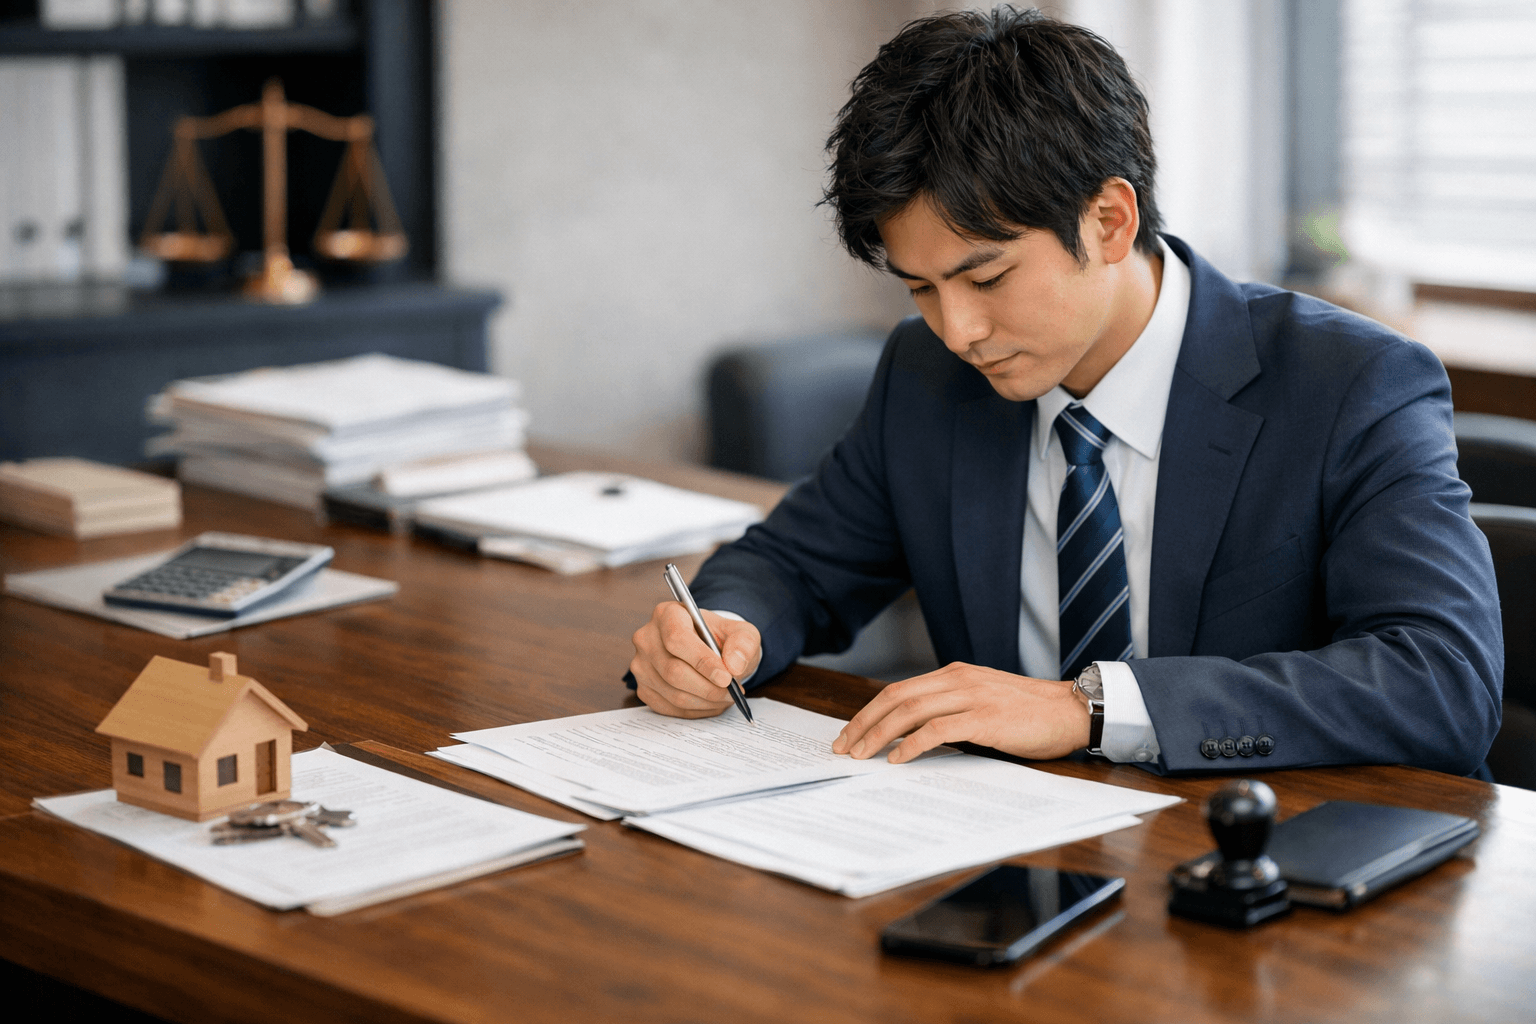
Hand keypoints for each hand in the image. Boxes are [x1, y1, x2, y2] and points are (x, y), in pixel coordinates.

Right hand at [630, 602, 760, 718]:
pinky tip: (711, 703)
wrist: (709, 651)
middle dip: (708, 687)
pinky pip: (669, 707)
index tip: (726, 677)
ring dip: (705, 701)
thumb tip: (734, 665)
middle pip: (673, 670)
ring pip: (672, 693)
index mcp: (667, 614)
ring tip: (726, 697)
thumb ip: (743, 643)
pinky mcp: (643, 689)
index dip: (702, 661)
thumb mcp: (742, 633)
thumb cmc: (721, 639)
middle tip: (732, 692)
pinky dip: (696, 710)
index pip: (677, 638)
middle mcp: (647, 638)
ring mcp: (641, 665)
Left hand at [831, 662, 1089, 762]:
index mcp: (954, 675)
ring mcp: (971, 696)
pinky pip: (938, 729)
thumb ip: (951, 711)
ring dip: (879, 735)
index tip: (849, 733)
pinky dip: (912, 744)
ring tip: (861, 755)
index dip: (869, 711)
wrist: (1072, 711)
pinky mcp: (985, 718)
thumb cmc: (1029, 714)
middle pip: (895, 697)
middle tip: (843, 747)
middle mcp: (957, 680)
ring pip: (910, 712)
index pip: (898, 690)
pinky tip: (897, 759)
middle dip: (863, 723)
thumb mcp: (982, 702)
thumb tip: (914, 737)